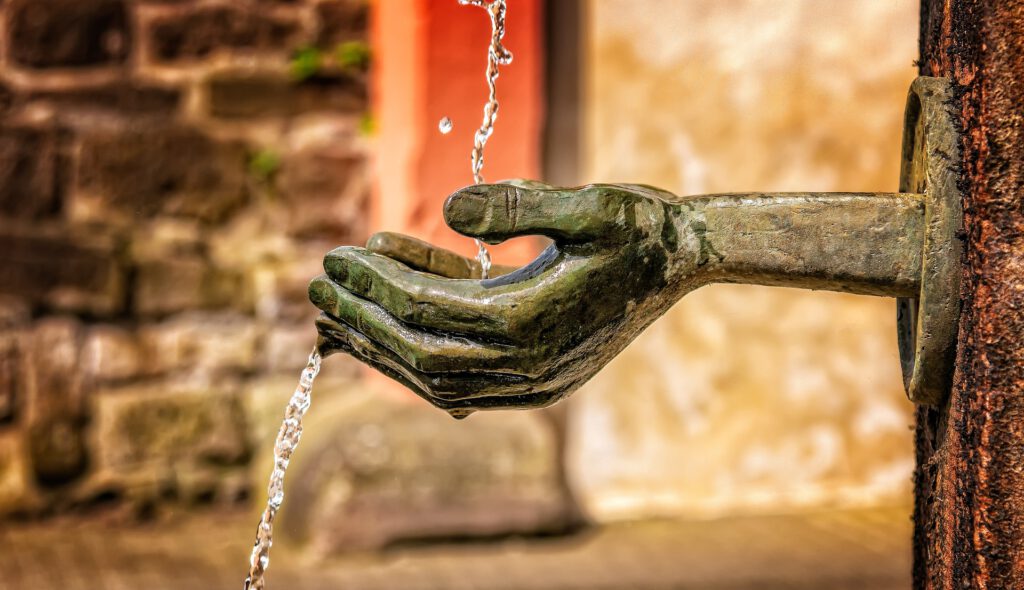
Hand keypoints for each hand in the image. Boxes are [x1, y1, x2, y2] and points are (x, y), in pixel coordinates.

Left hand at [309, 182, 705, 413]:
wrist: (684, 262)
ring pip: (434, 373)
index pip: (427, 312)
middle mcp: (527, 367)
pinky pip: (462, 370)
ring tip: (336, 313)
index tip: (334, 256)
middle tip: (315, 288)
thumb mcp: (592, 203)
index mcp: (533, 326)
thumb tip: (447, 206)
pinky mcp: (534, 375)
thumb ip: (521, 205)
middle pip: (419, 352)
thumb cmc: (641, 228)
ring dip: (382, 342)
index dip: (375, 284)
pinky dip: (421, 344)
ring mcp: (531, 380)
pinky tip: (395, 307)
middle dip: (363, 319)